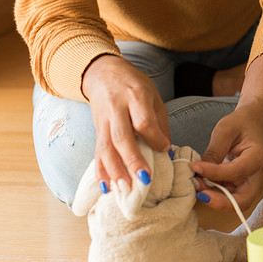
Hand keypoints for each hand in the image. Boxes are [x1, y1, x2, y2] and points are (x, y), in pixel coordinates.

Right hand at [82, 54, 170, 192]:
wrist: (103, 73)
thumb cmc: (134, 86)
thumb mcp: (153, 97)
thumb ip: (159, 123)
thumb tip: (166, 151)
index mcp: (135, 96)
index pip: (143, 121)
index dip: (154, 139)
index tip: (165, 150)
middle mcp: (116, 108)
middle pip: (122, 137)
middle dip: (133, 160)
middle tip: (145, 179)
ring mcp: (103, 119)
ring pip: (106, 147)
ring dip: (115, 170)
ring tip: (124, 188)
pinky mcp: (96, 129)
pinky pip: (97, 151)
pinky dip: (100, 170)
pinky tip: (106, 186)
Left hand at [190, 52, 262, 210]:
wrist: (252, 122)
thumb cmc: (241, 123)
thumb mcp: (225, 130)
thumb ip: (214, 152)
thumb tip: (199, 172)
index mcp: (258, 157)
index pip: (236, 172)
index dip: (214, 173)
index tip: (194, 167)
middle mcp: (258, 174)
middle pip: (243, 200)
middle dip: (220, 202)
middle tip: (200, 194)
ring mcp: (251, 181)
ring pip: (235, 201)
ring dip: (215, 199)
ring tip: (197, 185)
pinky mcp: (242, 184)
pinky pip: (229, 196)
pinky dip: (215, 194)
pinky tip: (201, 183)